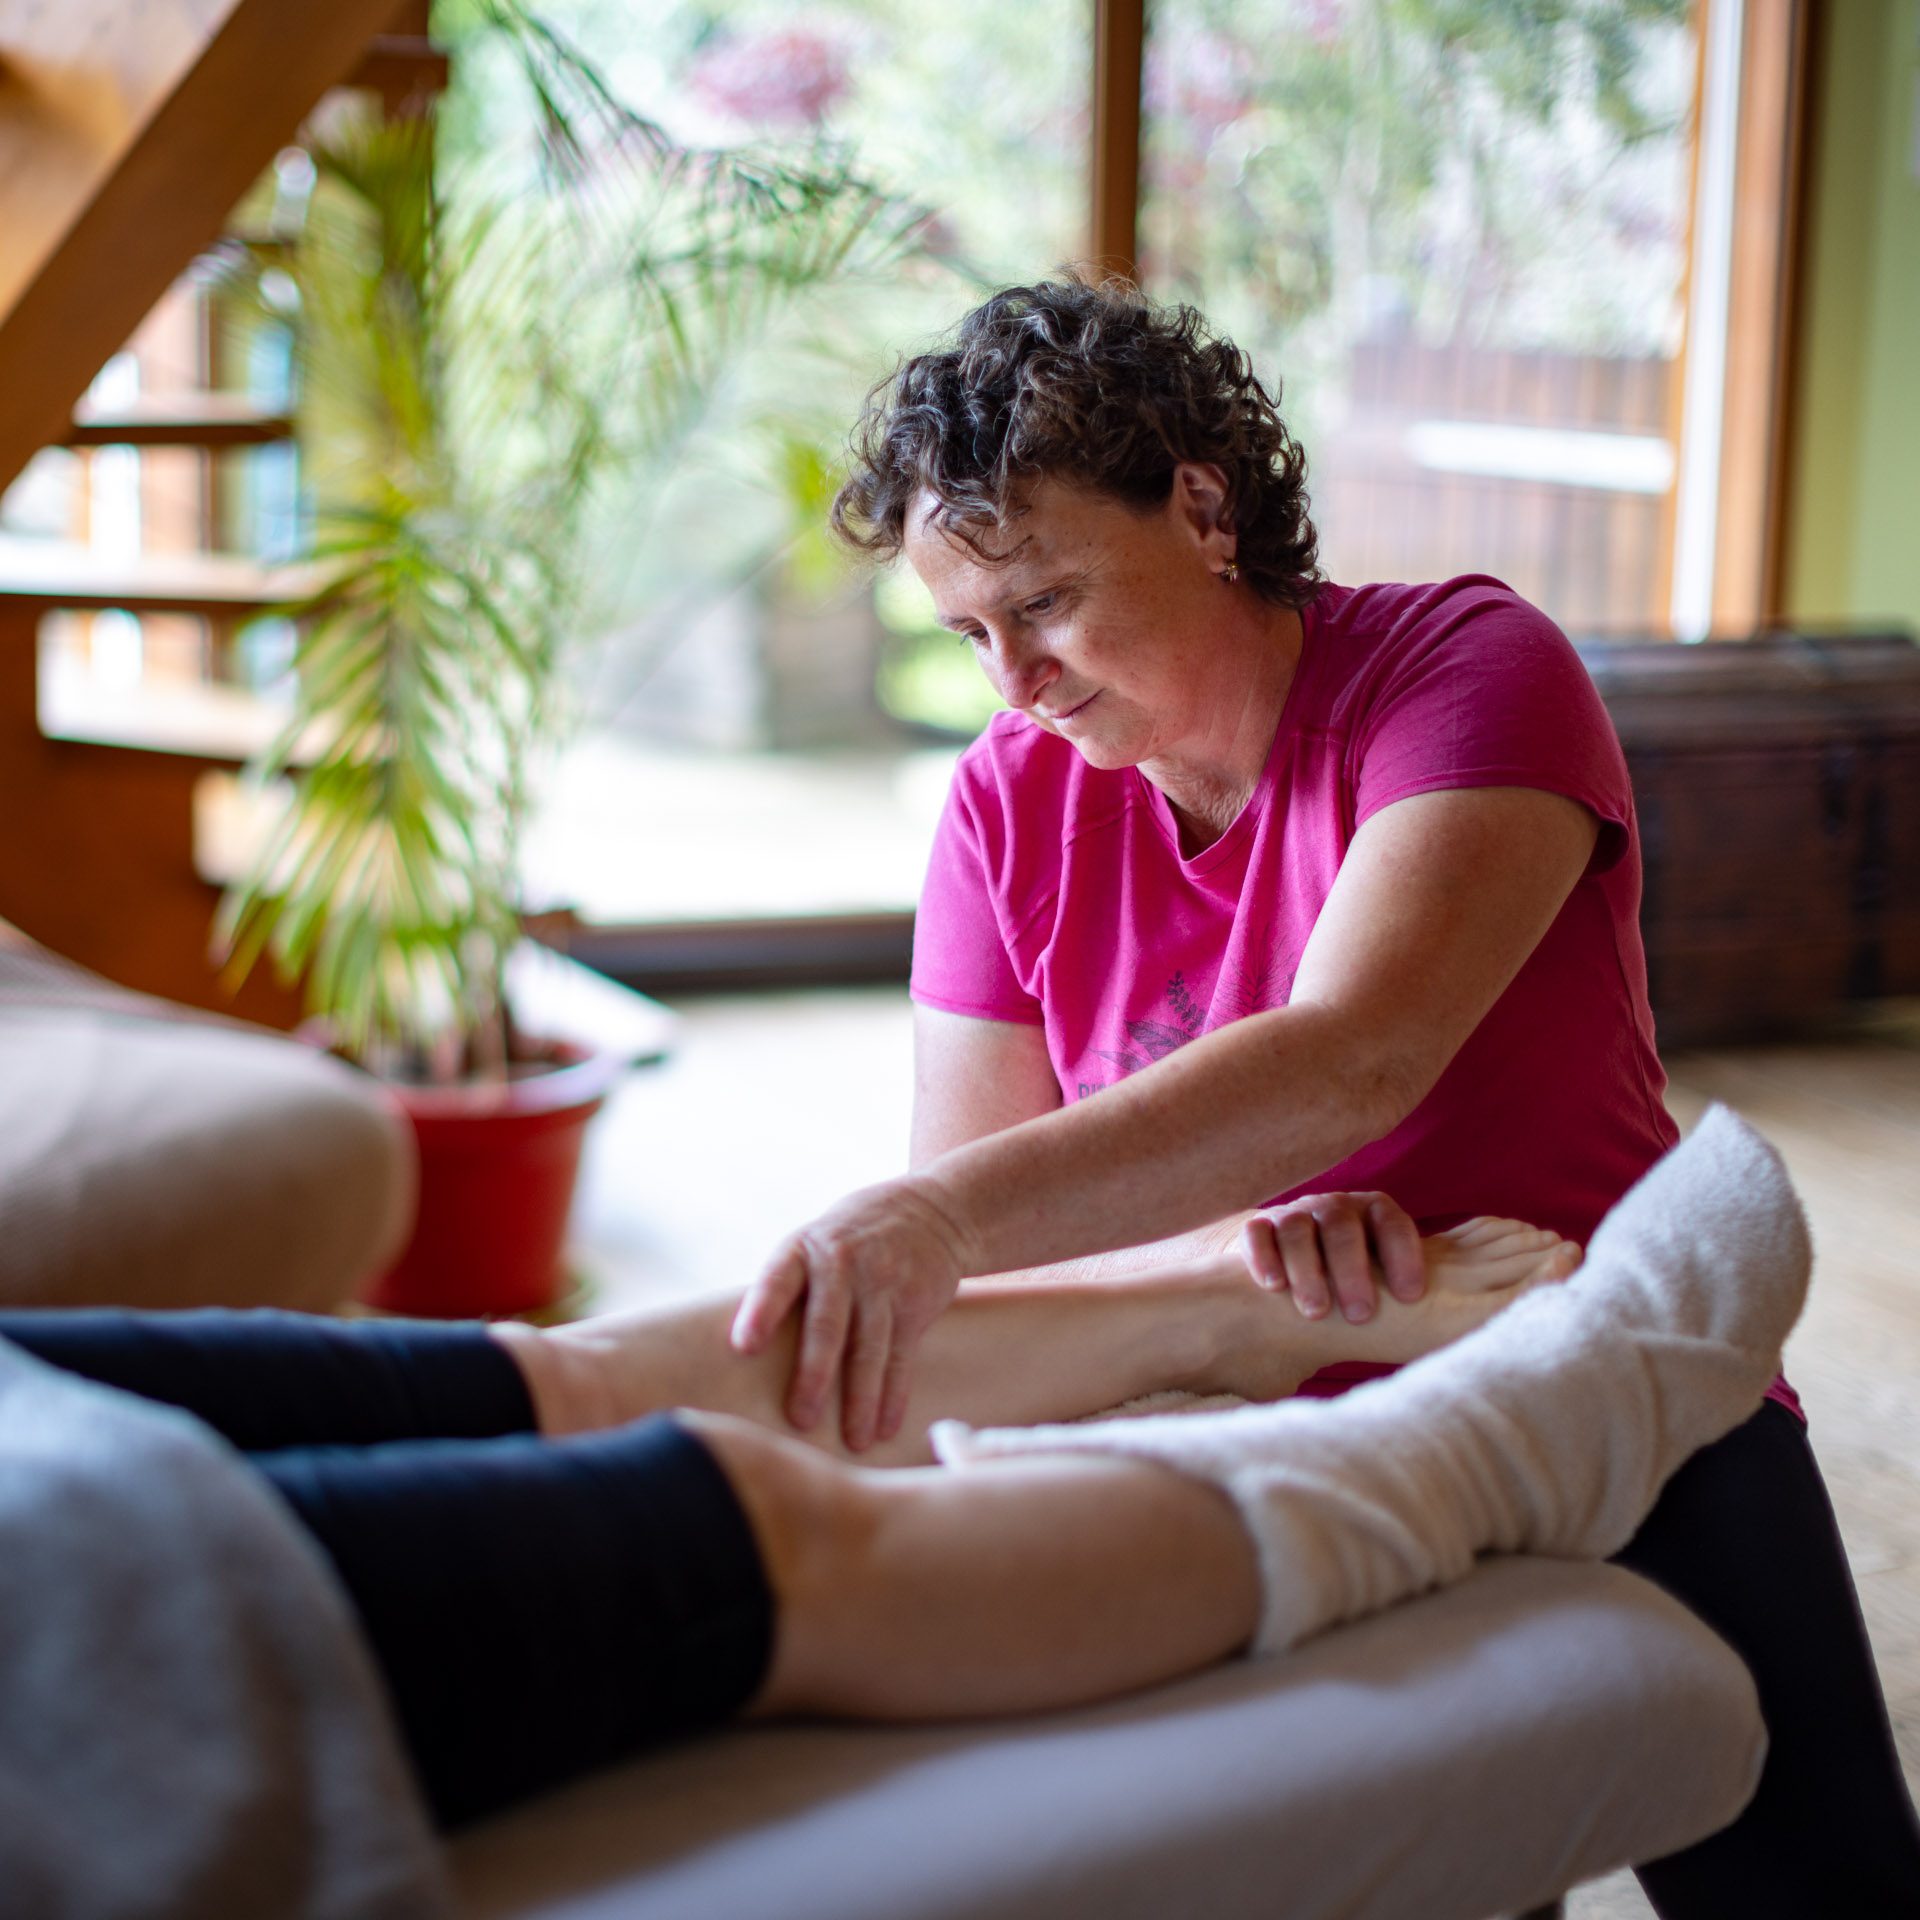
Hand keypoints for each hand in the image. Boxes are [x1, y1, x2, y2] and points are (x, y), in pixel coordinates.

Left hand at [730, 1176, 969, 1450]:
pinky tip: (885, 1427)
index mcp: (803, 1248)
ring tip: (852, 1441)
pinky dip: (893, 1395)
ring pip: (869, 1350)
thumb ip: (785, 1289)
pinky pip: (901, 1357)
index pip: (778, 1280)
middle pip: (828, 1325)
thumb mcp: (813, 1244)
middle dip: (814, 1374)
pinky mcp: (915, 1304)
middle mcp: (844, 1263)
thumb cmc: (848, 1240)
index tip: (743, 1347)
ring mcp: (884, 1283)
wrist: (931, 1211)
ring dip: (861, 1400)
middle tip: (801, 1419)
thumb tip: (735, 1359)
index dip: (761, 1311)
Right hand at [1236, 1189, 1424, 1323]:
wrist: (1292, 1266)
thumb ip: (1411, 1285)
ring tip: (1316, 1312)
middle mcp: (1334, 1208)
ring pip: (1298, 1230)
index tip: (1411, 1296)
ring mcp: (1294, 1215)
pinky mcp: (1258, 1228)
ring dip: (1308, 1271)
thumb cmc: (1353, 1277)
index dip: (1404, 1255)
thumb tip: (1467, 1318)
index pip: (1393, 1223)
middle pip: (1342, 1227)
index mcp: (1373, 1212)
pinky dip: (1265, 1257)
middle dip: (1352, 1270)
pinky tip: (1274, 1287)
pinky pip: (1257, 1233)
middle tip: (1361, 1314)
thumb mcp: (1384, 1272)